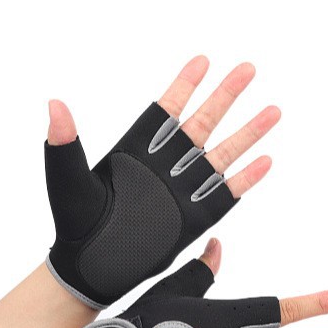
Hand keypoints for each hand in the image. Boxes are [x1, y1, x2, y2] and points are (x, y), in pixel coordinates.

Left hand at [44, 55, 280, 307]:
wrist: (88, 266)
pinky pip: (225, 194)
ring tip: (273, 110)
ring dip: (247, 133)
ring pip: (221, 154)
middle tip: (248, 68)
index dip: (184, 86)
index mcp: (136, 150)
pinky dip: (245, 179)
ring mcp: (183, 191)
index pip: (165, 111)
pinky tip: (265, 161)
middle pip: (203, 123)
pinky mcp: (194, 218)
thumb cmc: (74, 222)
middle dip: (225, 96)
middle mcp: (165, 165)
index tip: (202, 60)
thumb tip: (55, 105)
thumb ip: (64, 144)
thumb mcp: (66, 181)